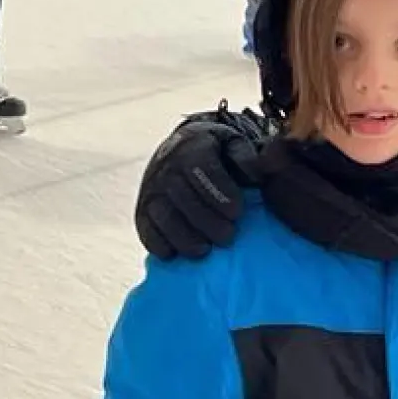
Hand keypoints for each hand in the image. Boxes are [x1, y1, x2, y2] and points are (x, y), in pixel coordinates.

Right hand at [136, 105, 273, 259]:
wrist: (182, 150)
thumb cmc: (217, 152)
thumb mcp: (234, 144)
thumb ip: (245, 158)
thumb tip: (255, 177)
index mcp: (191, 146)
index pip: (201, 168)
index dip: (218, 190)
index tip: (237, 212)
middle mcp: (166, 167)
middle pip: (182, 196)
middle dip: (205, 220)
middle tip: (228, 237)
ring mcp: (151, 189)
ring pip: (162, 214)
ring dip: (182, 236)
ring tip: (204, 250)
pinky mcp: (142, 210)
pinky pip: (145, 228)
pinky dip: (157, 243)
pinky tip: (173, 254)